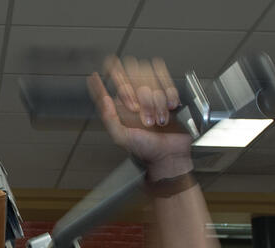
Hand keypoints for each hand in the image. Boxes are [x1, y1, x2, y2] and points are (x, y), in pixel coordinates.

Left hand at [87, 56, 192, 180]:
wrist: (169, 155)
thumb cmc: (146, 150)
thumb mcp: (121, 137)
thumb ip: (109, 118)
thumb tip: (104, 98)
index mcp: (123, 105)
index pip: (116, 81)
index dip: (115, 76)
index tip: (109, 64)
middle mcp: (138, 98)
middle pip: (136, 80)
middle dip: (143, 101)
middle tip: (146, 120)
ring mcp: (154, 96)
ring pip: (153, 83)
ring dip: (157, 104)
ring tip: (158, 122)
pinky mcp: (169, 96)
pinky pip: (169, 85)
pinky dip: (170, 96)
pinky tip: (169, 109)